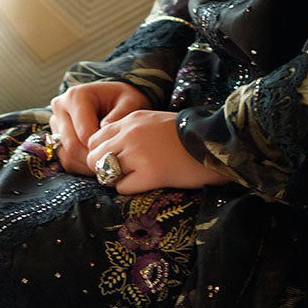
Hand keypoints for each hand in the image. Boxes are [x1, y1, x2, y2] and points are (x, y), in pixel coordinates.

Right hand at [49, 81, 151, 175]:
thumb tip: (104, 130)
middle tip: (110, 162)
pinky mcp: (56, 139)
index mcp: (76, 96)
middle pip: (72, 146)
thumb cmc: (122, 100)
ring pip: (67, 156)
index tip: (116, 151)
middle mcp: (60, 108)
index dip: (100, 147)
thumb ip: (120, 115)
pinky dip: (81, 166)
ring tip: (104, 162)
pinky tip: (96, 162)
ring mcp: (55, 125)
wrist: (112, 99)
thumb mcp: (129, 102)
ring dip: (87, 165)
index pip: (83, 133)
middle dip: (92, 159)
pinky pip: (65, 161)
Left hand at [85, 109, 231, 192]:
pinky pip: (121, 187)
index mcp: (132, 119)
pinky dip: (130, 189)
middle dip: (102, 169)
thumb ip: (130, 133)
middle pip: (93, 157)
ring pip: (104, 173)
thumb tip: (107, 153)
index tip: (114, 160)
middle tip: (121, 174)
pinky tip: (147, 182)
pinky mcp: (149, 173)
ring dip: (114, 179)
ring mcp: (139, 153)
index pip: (95, 138)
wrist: (214, 142)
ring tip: (135, 177)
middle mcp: (131, 134)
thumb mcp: (154, 124)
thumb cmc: (186, 137)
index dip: (101, 153)